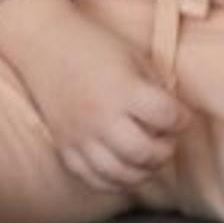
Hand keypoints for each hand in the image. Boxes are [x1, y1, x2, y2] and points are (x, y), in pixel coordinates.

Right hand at [0, 0, 188, 193]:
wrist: (41, 42)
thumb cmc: (92, 45)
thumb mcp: (133, 57)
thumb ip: (156, 88)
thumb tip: (173, 117)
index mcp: (124, 90)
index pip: (169, 117)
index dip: (182, 118)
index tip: (179, 114)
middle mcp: (102, 117)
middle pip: (146, 153)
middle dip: (165, 149)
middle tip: (163, 137)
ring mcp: (81, 136)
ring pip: (122, 174)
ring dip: (142, 170)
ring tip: (144, 154)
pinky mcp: (64, 146)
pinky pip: (93, 179)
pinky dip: (113, 180)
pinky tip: (121, 167)